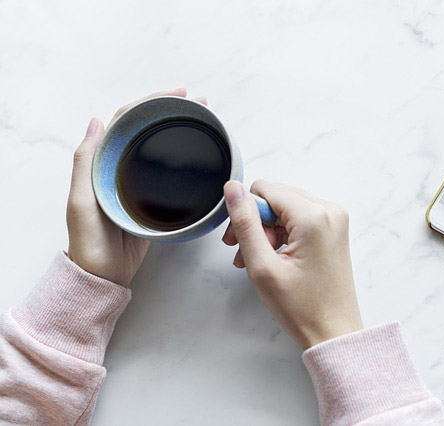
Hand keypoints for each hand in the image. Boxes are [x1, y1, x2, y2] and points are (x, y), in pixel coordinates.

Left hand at [66, 88, 208, 285]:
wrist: (104, 275)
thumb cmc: (90, 239)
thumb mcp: (82, 199)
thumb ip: (86, 162)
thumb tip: (97, 120)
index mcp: (104, 162)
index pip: (127, 121)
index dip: (151, 102)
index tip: (178, 94)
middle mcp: (122, 166)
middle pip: (148, 130)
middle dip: (173, 112)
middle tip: (200, 104)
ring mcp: (139, 182)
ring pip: (160, 148)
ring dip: (180, 131)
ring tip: (206, 121)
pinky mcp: (154, 199)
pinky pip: (170, 172)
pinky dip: (183, 159)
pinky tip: (200, 156)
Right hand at [222, 180, 362, 348]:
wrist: (334, 330)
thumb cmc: (302, 307)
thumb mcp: (262, 266)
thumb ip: (245, 223)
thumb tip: (233, 189)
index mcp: (314, 216)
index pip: (265, 190)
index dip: (246, 213)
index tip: (239, 242)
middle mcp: (329, 210)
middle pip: (276, 197)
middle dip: (256, 223)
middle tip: (246, 254)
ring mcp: (335, 219)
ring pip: (286, 208)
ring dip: (267, 230)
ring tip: (260, 261)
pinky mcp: (334, 228)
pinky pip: (299, 218)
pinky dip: (283, 234)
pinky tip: (275, 257)